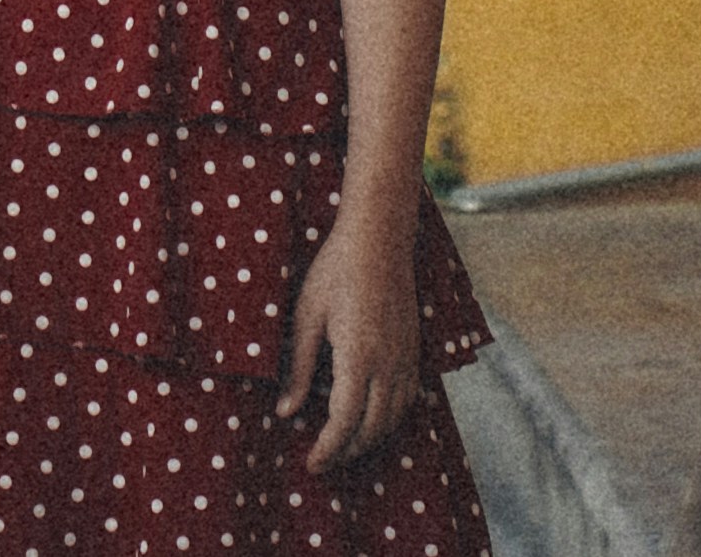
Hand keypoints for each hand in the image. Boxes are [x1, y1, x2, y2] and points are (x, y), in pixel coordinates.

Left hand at [283, 200, 425, 466]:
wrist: (379, 237)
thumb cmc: (335, 270)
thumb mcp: (306, 315)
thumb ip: (297, 367)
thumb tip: (285, 412)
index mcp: (358, 359)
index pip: (344, 423)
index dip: (328, 450)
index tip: (311, 464)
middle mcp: (388, 366)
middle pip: (372, 430)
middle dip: (347, 451)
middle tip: (322, 460)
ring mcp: (406, 359)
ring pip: (393, 419)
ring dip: (369, 439)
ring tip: (343, 444)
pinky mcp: (415, 350)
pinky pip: (408, 399)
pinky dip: (390, 419)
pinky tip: (373, 417)